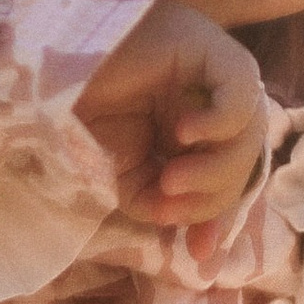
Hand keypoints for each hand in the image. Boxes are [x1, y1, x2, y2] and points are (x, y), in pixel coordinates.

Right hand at [76, 0, 267, 230]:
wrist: (56, 53)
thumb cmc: (86, 107)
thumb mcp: (124, 172)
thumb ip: (157, 202)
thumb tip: (193, 238)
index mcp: (197, 132)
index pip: (229, 180)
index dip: (217, 216)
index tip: (199, 251)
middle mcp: (214, 104)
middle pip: (241, 164)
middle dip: (210, 195)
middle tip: (167, 195)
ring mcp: (217, 78)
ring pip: (248, 137)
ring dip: (213, 171)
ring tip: (172, 178)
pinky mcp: (215, 51)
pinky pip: (241, 95)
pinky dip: (218, 123)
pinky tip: (184, 131)